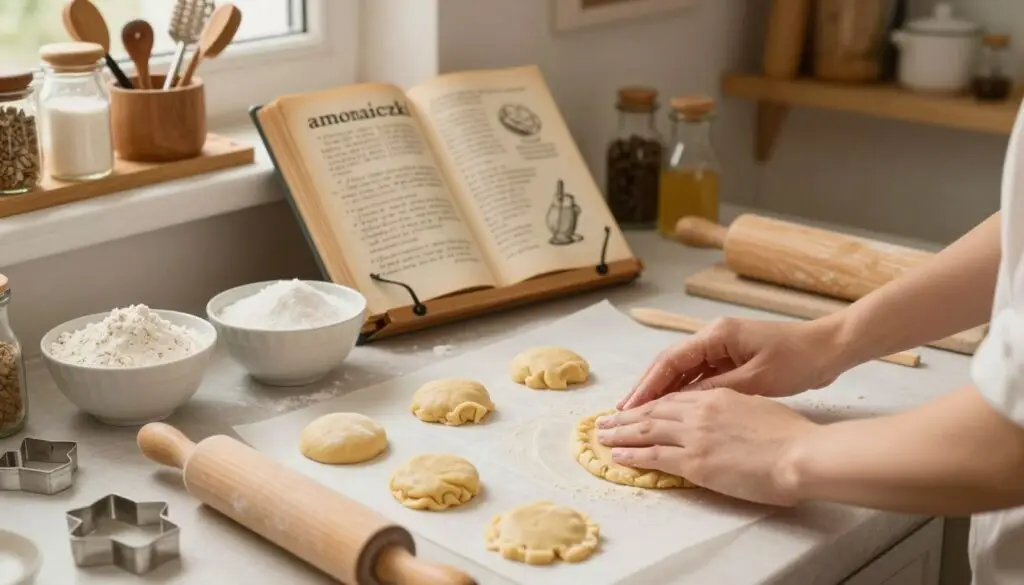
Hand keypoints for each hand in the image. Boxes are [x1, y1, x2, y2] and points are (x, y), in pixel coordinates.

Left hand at [598, 388, 816, 506]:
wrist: (801, 453)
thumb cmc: (793, 435)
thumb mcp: (760, 407)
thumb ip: (737, 409)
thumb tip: (729, 417)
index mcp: (718, 397)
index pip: (676, 398)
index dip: (653, 403)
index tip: (638, 408)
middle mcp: (700, 411)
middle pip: (654, 411)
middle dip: (628, 416)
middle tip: (607, 420)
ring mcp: (694, 435)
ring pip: (647, 430)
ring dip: (621, 433)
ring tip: (602, 435)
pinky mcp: (694, 460)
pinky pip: (653, 455)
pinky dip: (632, 454)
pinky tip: (617, 455)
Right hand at [619, 316, 846, 409]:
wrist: (831, 348)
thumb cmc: (797, 360)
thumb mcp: (755, 380)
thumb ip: (715, 391)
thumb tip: (681, 405)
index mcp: (716, 336)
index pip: (670, 361)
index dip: (648, 385)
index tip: (630, 407)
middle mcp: (714, 337)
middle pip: (670, 364)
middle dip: (647, 388)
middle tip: (624, 412)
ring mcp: (722, 347)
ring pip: (683, 370)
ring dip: (663, 392)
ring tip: (640, 415)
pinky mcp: (732, 358)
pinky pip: (700, 375)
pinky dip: (685, 392)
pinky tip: (673, 410)